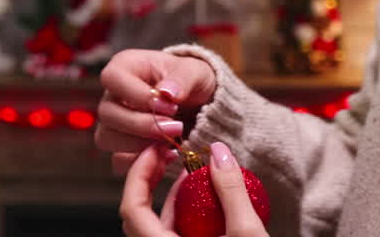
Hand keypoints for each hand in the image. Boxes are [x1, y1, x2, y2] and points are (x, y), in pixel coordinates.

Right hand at [96, 50, 216, 174]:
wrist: (199, 104)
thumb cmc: (191, 81)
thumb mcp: (194, 72)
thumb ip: (182, 79)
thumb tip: (167, 93)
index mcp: (124, 67)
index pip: (112, 78)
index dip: (137, 95)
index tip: (170, 106)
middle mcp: (112, 94)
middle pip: (107, 113)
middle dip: (143, 125)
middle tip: (176, 127)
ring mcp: (113, 122)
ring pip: (107, 138)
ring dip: (140, 145)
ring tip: (171, 141)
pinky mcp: (120, 146)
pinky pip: (118, 160)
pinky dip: (142, 161)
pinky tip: (167, 155)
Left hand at [119, 143, 268, 236]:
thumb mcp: (247, 234)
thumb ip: (231, 192)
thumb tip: (219, 152)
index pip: (131, 207)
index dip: (139, 174)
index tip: (156, 150)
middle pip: (140, 215)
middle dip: (152, 181)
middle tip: (169, 156)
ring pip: (159, 227)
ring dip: (173, 198)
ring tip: (195, 175)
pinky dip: (187, 217)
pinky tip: (210, 203)